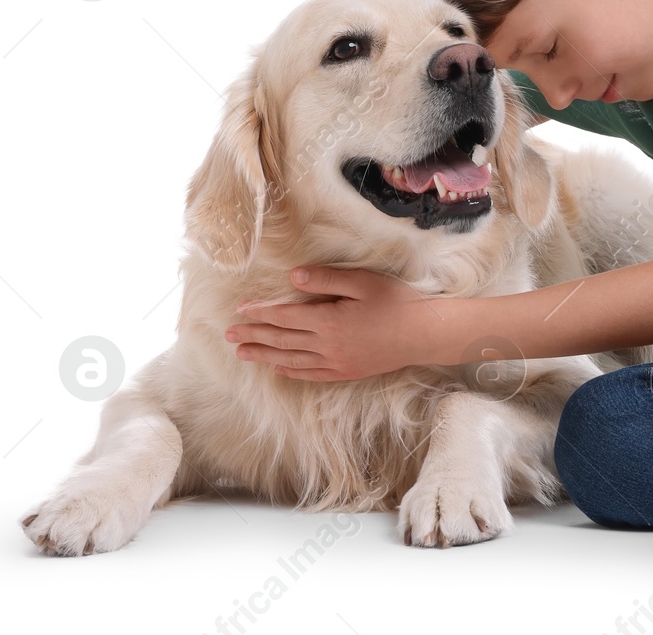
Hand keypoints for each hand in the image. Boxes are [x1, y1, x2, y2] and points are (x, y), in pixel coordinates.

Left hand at [227, 266, 446, 380]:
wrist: (424, 334)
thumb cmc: (397, 302)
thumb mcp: (363, 282)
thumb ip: (326, 280)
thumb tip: (292, 278)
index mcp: (329, 321)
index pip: (284, 317)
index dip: (260, 313)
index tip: (240, 310)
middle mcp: (328, 346)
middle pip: (282, 340)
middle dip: (253, 337)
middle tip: (228, 335)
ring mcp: (337, 362)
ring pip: (291, 360)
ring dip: (264, 356)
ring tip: (242, 353)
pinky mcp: (347, 372)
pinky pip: (311, 374)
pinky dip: (291, 371)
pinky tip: (279, 369)